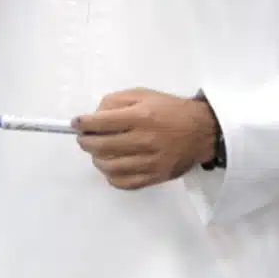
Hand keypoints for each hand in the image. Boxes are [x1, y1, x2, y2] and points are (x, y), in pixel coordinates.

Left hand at [72, 89, 217, 191]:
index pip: (102, 123)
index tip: (76, 123)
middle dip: (86, 142)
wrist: (202, 131)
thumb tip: (93, 117)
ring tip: (98, 151)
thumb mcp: (142, 94)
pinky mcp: (155, 177)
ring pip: (110, 167)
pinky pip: (124, 182)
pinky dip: (111, 176)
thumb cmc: (169, 110)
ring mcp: (150, 162)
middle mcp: (145, 140)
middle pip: (102, 146)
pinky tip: (112, 165)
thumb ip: (115, 101)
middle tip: (84, 137)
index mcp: (141, 116)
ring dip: (97, 159)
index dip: (83, 124)